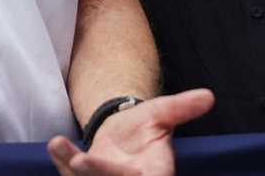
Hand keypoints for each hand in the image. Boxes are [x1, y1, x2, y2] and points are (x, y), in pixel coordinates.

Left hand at [48, 89, 214, 175]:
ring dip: (72, 168)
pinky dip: (62, 161)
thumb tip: (208, 96)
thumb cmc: (145, 125)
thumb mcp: (162, 113)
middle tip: (82, 161)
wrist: (122, 135)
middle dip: (97, 174)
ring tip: (58, 143)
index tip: (135, 174)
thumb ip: (182, 107)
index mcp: (155, 172)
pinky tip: (56, 144)